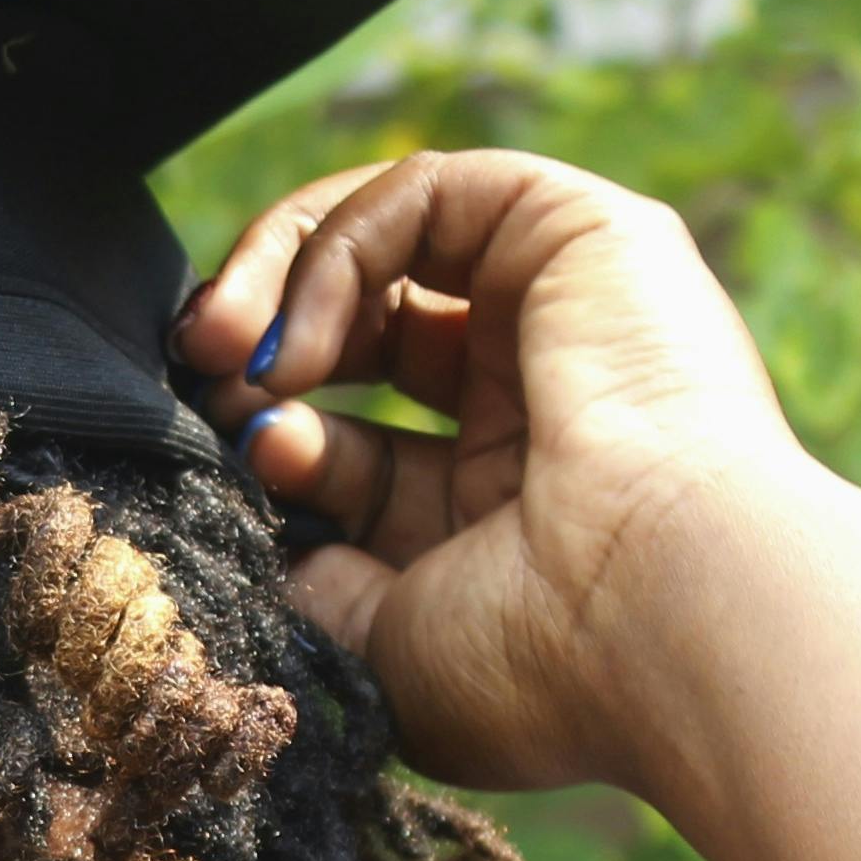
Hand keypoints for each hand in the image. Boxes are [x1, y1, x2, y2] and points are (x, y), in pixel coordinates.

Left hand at [173, 151, 842, 798]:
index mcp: (508, 502)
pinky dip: (335, 248)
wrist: (664, 623)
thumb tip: (272, 543)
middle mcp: (542, 396)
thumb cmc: (543, 668)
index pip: (355, 444)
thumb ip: (321, 587)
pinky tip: (303, 337)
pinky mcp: (586, 232)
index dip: (271, 443)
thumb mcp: (390, 645)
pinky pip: (426, 192)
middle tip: (196, 372)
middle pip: (361, 322)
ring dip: (274, 279)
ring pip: (384, 236)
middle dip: (254, 341)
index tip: (228, 471)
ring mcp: (570, 307)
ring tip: (226, 349)